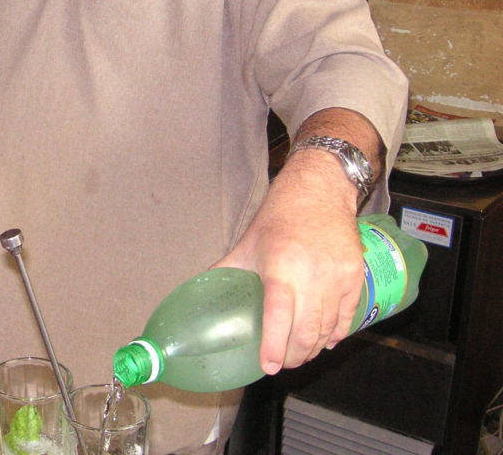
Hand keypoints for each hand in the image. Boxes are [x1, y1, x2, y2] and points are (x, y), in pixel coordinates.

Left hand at [214, 148, 363, 374]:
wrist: (319, 192)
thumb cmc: (279, 217)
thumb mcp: (247, 244)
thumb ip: (225, 271)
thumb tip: (200, 293)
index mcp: (280, 267)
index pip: (278, 315)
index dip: (274, 345)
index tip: (269, 366)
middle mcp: (312, 275)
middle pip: (306, 330)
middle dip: (294, 355)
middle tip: (284, 364)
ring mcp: (338, 277)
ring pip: (328, 328)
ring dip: (314, 348)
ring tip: (301, 355)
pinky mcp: (356, 276)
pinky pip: (348, 316)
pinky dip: (336, 334)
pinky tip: (326, 341)